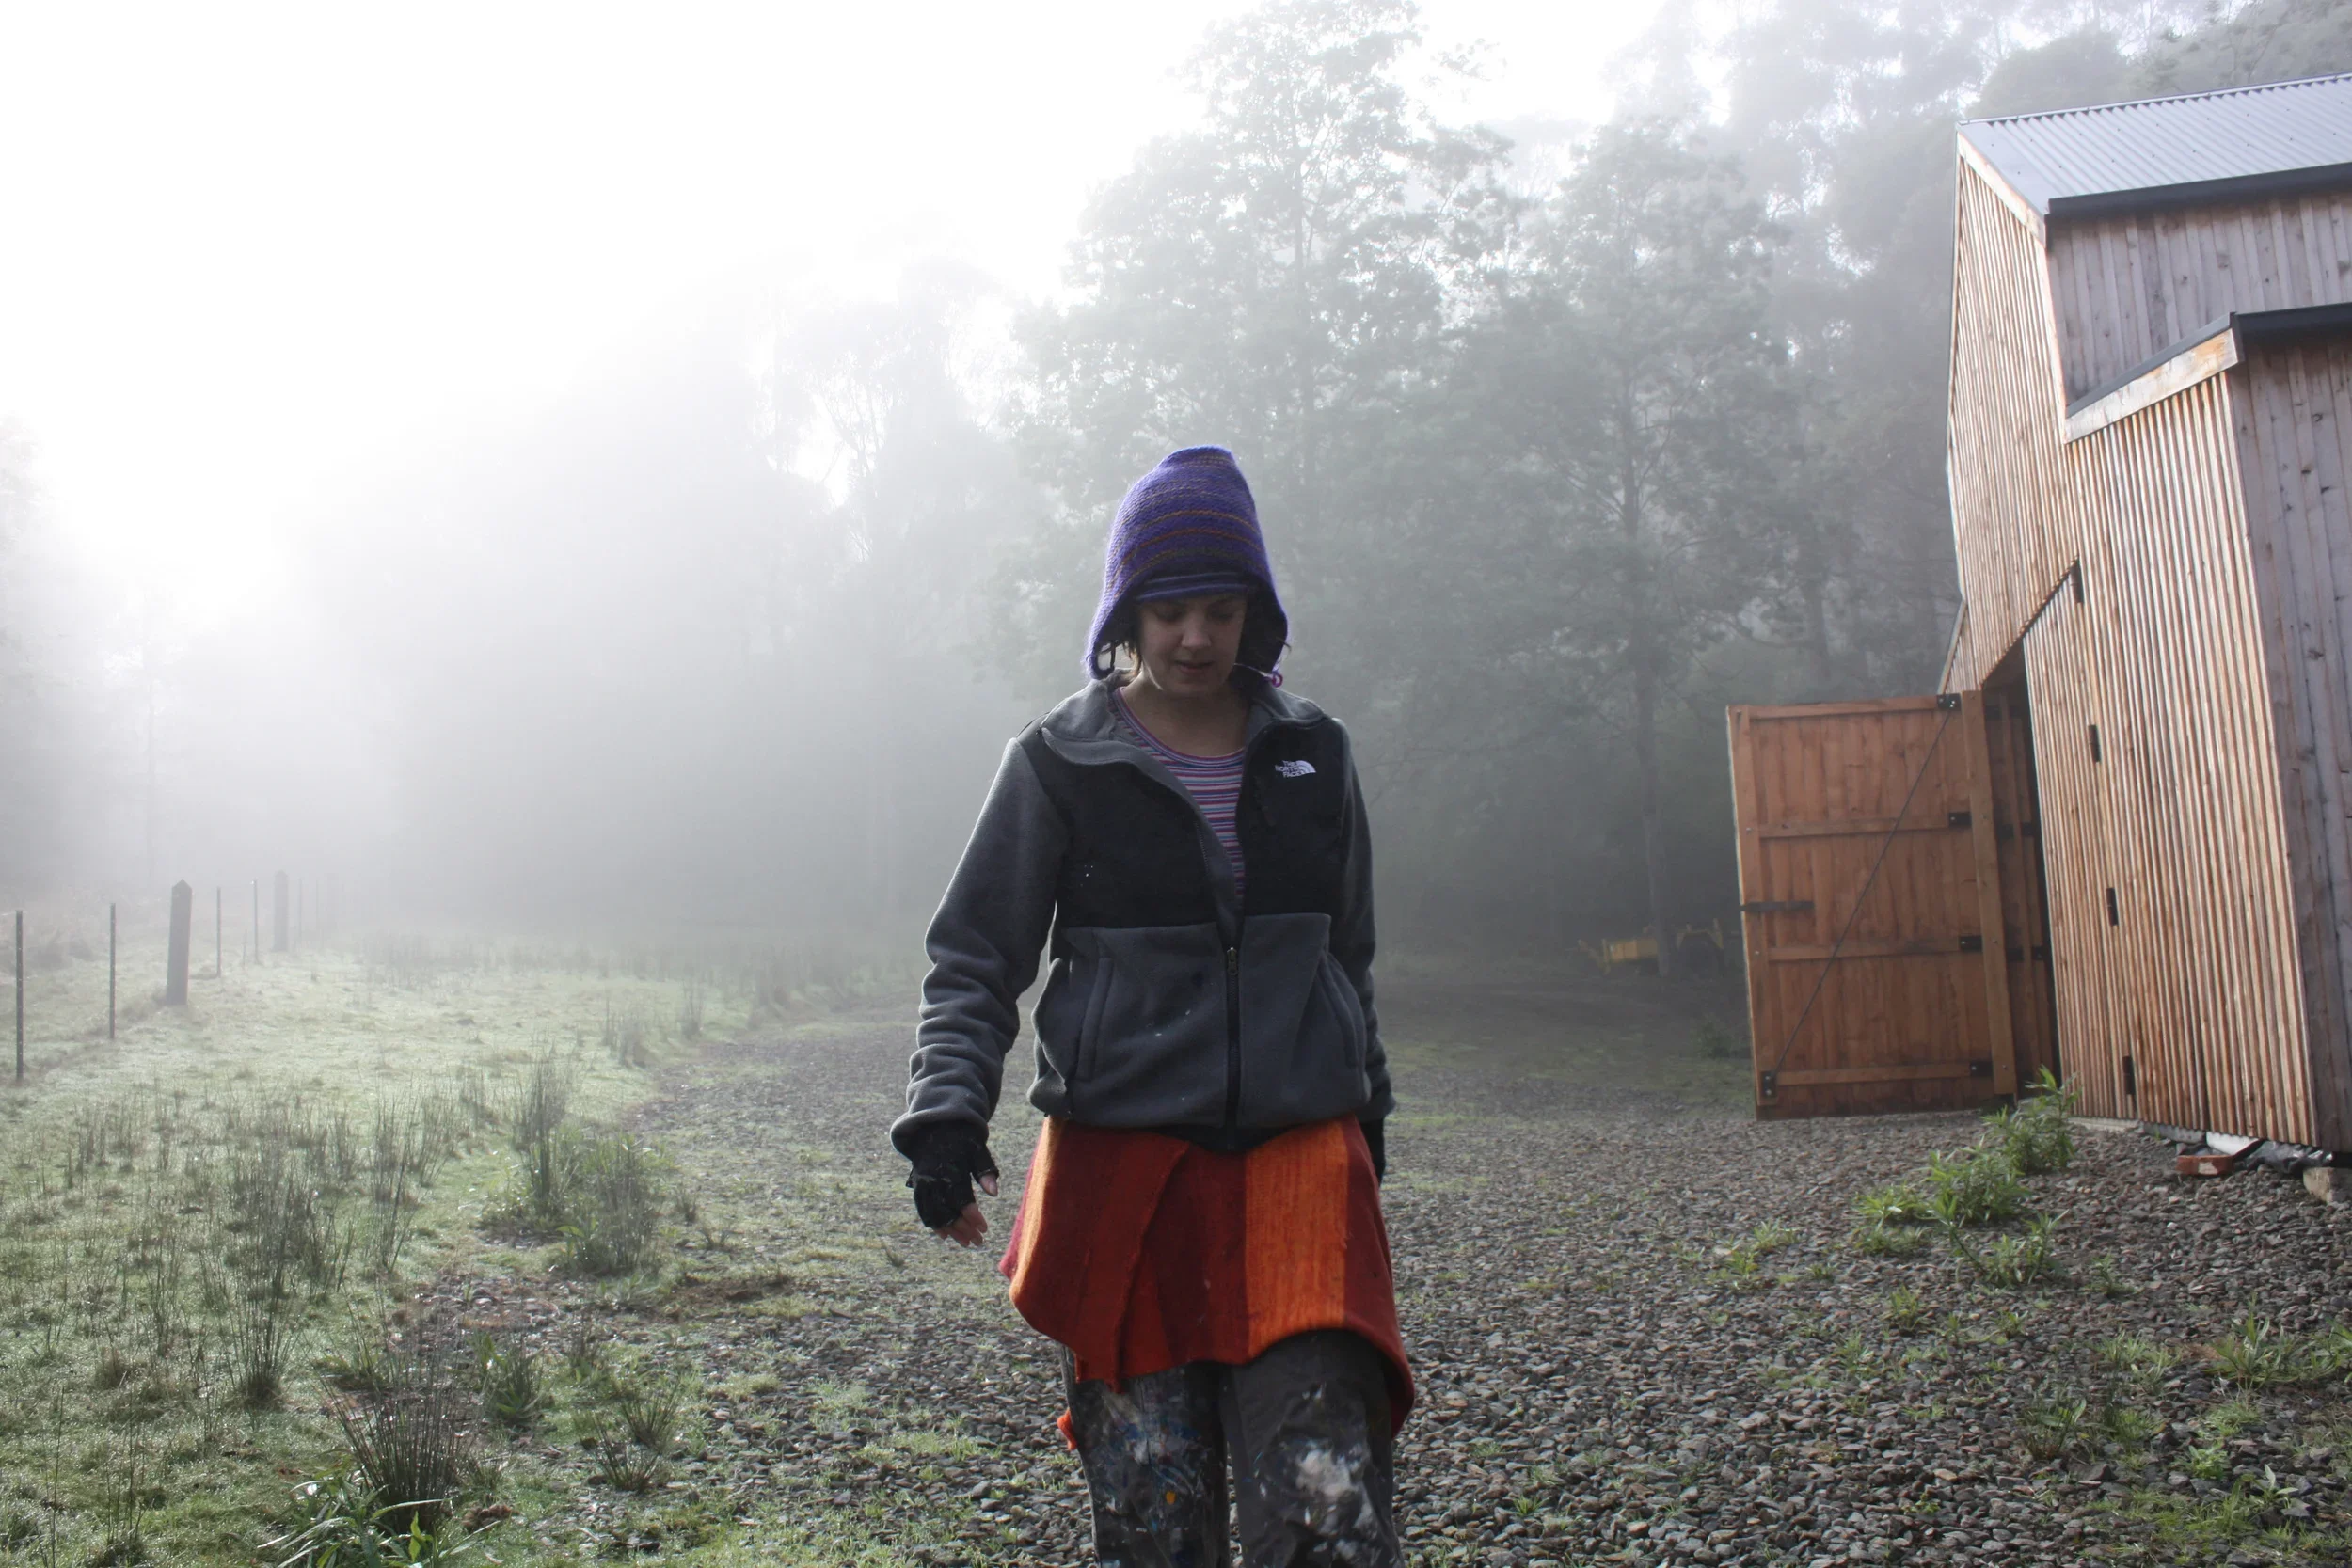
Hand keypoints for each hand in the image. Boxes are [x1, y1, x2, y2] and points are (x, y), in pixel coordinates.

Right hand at [905, 1123, 999, 1247]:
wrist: (934, 1126)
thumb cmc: (962, 1138)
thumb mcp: (977, 1148)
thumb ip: (986, 1169)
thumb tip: (994, 1193)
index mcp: (950, 1166)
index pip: (960, 1197)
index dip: (972, 1215)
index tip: (984, 1228)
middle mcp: (933, 1176)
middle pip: (946, 1210)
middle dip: (963, 1229)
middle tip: (979, 1241)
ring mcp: (922, 1181)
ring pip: (933, 1213)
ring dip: (949, 1230)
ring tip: (965, 1243)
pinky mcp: (917, 1185)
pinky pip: (922, 1209)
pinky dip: (933, 1223)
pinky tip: (945, 1235)